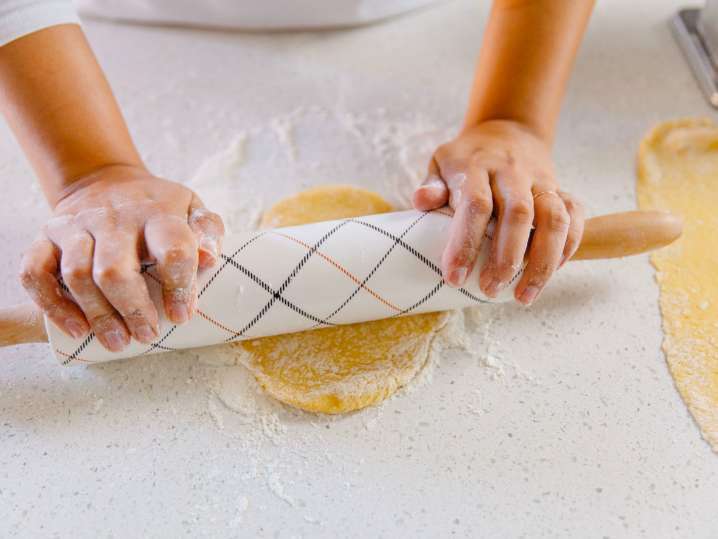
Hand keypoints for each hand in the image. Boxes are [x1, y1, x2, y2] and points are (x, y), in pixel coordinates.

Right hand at [20, 165, 224, 351]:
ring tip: (118, 342)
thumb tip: (209, 258)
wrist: (107, 181)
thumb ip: (207, 232)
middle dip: (133, 310)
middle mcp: (112, 218)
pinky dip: (53, 306)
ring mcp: (75, 226)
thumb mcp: (191, 210)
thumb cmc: (158, 209)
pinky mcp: (47, 237)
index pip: (171, 249)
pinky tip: (77, 329)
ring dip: (98, 315)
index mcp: (157, 213)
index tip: (182, 316)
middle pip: (116, 270)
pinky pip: (35, 273)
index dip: (179, 286)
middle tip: (148, 335)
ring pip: (77, 275)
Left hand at [413, 120, 583, 304]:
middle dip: (506, 258)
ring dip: (542, 261)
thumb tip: (421, 202)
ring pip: (553, 219)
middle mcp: (512, 172)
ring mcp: (540, 180)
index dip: (466, 243)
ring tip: (524, 296)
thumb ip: (432, 184)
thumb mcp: (440, 163)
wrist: (508, 130)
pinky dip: (569, 246)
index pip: (475, 205)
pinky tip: (552, 272)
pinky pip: (575, 216)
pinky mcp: (560, 189)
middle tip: (489, 290)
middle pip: (518, 214)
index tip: (455, 277)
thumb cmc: (467, 159)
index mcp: (476, 166)